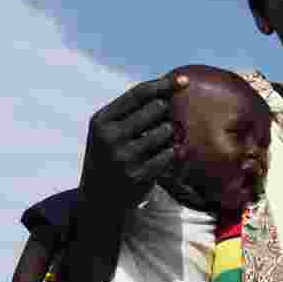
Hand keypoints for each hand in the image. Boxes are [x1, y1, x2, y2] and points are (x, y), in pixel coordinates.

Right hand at [80, 72, 187, 211]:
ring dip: (170, 134)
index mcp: (101, 121)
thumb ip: (131, 112)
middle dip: (166, 113)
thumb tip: (168, 89)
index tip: (185, 80)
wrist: (98, 200)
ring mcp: (123, 157)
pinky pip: (169, 154)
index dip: (164, 84)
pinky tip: (165, 156)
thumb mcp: (108, 132)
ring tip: (160, 142)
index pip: (138, 94)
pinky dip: (172, 152)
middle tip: (162, 123)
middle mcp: (109, 137)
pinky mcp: (137, 175)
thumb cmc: (109, 157)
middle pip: (156, 109)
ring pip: (166, 131)